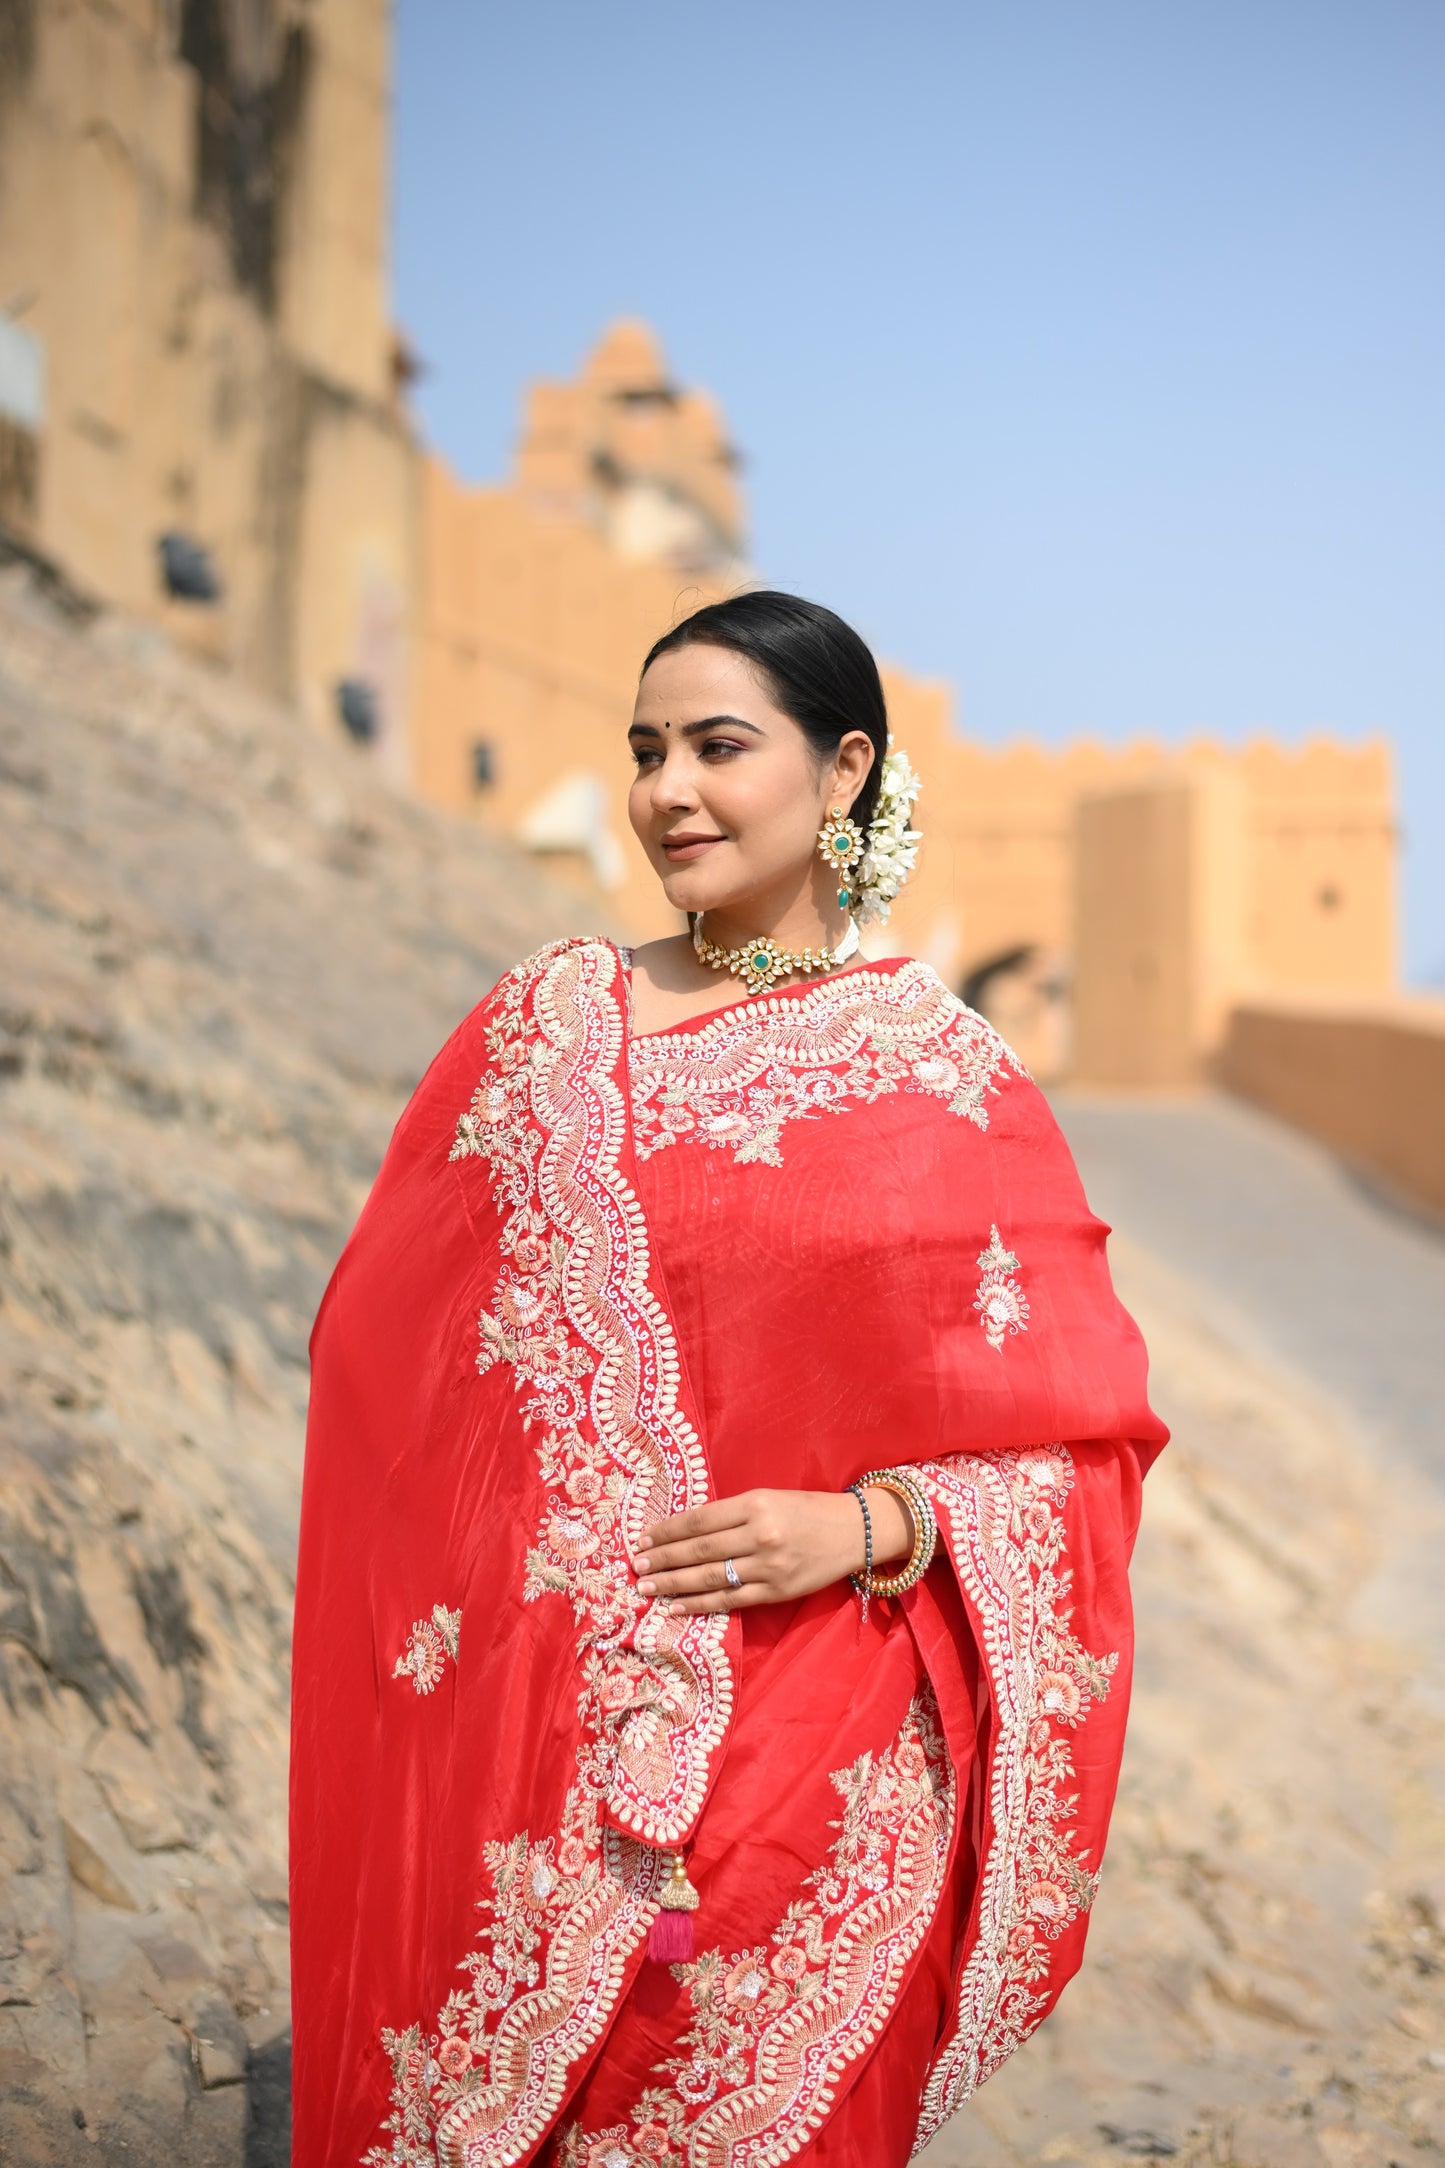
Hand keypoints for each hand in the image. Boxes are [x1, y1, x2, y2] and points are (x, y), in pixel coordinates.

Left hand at [634, 1485, 912, 1614]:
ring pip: (710, 1578)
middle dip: (664, 1560)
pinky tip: (676, 1606)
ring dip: (674, 1584)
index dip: (668, 1531)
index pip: (700, 1520)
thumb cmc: (806, 1509)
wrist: (853, 1531)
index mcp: (755, 1504)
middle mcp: (760, 1535)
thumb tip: (685, 1531)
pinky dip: (700, 1604)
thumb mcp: (769, 1498)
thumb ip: (731, 1513)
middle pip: (700, 1550)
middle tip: (636, 1566)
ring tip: (647, 1587)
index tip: (644, 1538)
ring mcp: (768, 1567)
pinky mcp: (776, 1592)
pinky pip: (730, 1601)